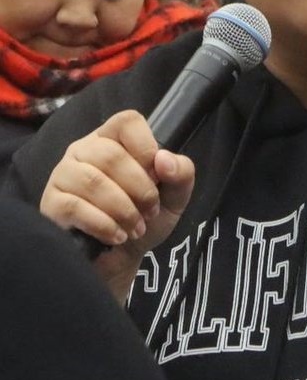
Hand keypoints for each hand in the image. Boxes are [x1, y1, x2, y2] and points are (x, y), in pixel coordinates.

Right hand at [40, 110, 194, 281]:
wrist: (124, 258)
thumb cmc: (146, 218)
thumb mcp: (175, 197)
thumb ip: (181, 173)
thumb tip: (164, 160)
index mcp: (113, 139)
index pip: (127, 122)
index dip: (146, 148)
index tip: (157, 176)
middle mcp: (84, 149)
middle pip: (111, 155)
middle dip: (140, 189)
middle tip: (149, 212)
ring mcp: (63, 174)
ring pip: (92, 181)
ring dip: (122, 210)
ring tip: (135, 228)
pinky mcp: (51, 203)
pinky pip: (75, 206)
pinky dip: (104, 224)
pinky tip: (116, 236)